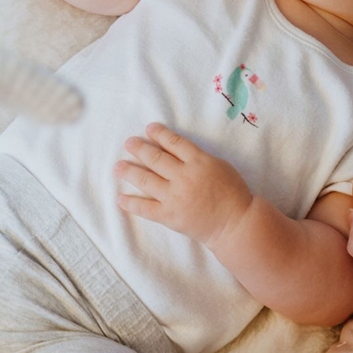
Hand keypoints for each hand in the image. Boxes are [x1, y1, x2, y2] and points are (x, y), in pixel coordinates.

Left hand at [114, 122, 252, 247]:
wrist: (235, 223)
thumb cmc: (232, 192)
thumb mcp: (218, 165)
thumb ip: (196, 157)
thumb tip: (174, 149)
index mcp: (198, 161)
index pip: (174, 142)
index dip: (159, 134)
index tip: (148, 129)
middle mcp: (183, 176)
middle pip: (156, 158)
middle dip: (139, 149)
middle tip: (128, 143)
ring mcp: (174, 197)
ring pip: (146, 180)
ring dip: (130, 172)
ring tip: (118, 166)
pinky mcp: (169, 216)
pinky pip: (146, 208)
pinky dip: (131, 203)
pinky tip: (120, 199)